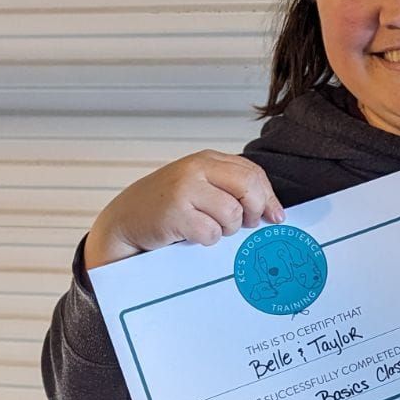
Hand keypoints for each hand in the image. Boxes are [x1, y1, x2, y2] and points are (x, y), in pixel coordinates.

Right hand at [83, 150, 284, 269]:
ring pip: (232, 213)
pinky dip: (206, 240)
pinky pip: (211, 233)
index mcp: (206, 159)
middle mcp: (196, 168)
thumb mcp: (199, 186)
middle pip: (248, 187)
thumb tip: (271, 210)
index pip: (252, 173)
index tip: (274, 216)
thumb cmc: (166, 207)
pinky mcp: (175, 213)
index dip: (268, 197)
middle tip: (246, 224)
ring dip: (226, 229)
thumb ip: (230, 189)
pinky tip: (192, 235)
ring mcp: (184, 189)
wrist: (125, 221)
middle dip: (254, 210)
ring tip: (208, 227)